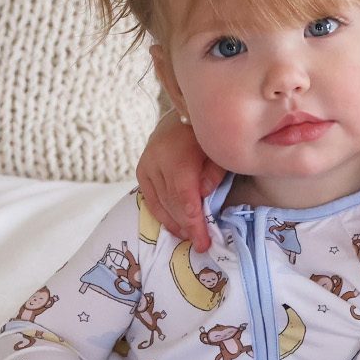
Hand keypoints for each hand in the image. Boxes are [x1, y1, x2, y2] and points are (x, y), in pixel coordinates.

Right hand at [137, 118, 224, 250]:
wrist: (181, 115)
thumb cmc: (206, 136)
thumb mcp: (218, 151)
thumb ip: (212, 174)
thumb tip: (203, 196)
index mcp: (178, 156)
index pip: (185, 197)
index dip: (194, 222)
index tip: (203, 241)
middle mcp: (157, 161)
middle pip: (172, 203)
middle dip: (187, 226)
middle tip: (200, 244)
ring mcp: (146, 165)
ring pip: (159, 203)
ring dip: (174, 223)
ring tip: (189, 236)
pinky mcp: (141, 170)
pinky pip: (150, 198)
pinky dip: (162, 214)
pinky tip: (174, 226)